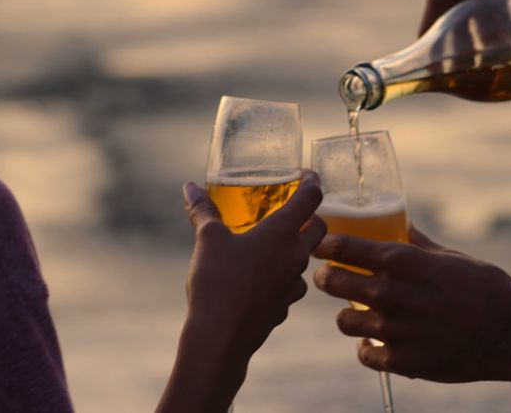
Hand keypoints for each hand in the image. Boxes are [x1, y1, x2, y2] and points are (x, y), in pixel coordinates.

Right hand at [183, 170, 326, 361]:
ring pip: (304, 259)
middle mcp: (295, 256)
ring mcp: (293, 284)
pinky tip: (259, 280)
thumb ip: (203, 211)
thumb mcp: (207, 240)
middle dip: (310, 216)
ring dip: (294, 249)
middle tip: (292, 210)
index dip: (312, 181)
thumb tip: (190, 188)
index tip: (306, 174)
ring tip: (270, 246)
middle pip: (319, 228)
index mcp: (281, 232)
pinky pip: (290, 286)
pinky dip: (281, 277)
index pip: (311, 197)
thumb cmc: (217, 282)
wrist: (220, 337)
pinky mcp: (284, 307)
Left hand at [313, 227, 510, 383]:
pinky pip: (365, 353)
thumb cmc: (488, 288)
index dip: (324, 244)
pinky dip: (368, 348)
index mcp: (402, 260)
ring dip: (347, 315)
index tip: (320, 244)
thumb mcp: (452, 257)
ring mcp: (394, 329)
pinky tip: (377, 342)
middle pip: (330, 281)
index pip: (341, 246)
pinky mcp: (402, 360)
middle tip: (329, 278)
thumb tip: (401, 225)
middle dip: (325, 278)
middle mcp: (391, 293)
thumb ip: (419, 243)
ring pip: (342, 320)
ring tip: (357, 313)